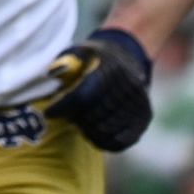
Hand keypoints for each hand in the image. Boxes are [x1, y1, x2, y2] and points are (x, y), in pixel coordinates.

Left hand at [44, 28, 152, 151]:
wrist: (127, 56)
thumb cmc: (95, 56)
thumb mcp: (80, 50)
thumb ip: (65, 61)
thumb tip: (50, 75)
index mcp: (109, 68)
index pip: (82, 96)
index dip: (63, 107)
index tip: (49, 113)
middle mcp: (127, 86)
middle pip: (93, 116)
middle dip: (75, 119)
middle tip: (67, 117)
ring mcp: (138, 103)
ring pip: (106, 130)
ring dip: (88, 131)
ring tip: (79, 124)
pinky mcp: (144, 116)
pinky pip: (123, 140)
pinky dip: (105, 143)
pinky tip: (93, 136)